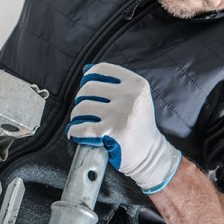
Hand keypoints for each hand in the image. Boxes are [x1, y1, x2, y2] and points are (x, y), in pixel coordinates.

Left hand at [65, 63, 181, 193]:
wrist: (150, 154)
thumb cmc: (138, 124)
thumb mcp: (135, 98)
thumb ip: (113, 83)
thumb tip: (86, 70)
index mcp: (136, 84)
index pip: (101, 69)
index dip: (88, 77)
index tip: (88, 88)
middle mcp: (130, 96)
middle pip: (87, 88)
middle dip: (80, 100)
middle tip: (85, 111)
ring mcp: (121, 114)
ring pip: (81, 107)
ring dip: (76, 117)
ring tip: (82, 122)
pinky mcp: (111, 132)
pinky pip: (81, 128)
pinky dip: (73, 131)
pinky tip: (74, 133)